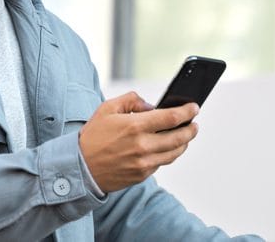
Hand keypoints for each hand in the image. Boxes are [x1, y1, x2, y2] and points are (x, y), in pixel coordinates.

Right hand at [78, 92, 199, 192]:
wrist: (79, 167)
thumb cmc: (92, 136)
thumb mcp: (107, 108)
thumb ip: (131, 100)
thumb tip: (152, 106)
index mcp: (135, 126)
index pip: (172, 118)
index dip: (187, 111)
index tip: (194, 107)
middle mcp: (142, 146)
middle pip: (180, 138)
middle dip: (191, 129)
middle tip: (194, 123)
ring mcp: (143, 163)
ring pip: (174, 153)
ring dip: (184, 143)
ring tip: (185, 135)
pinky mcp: (142, 175)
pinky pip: (162, 163)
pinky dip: (168, 153)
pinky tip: (167, 147)